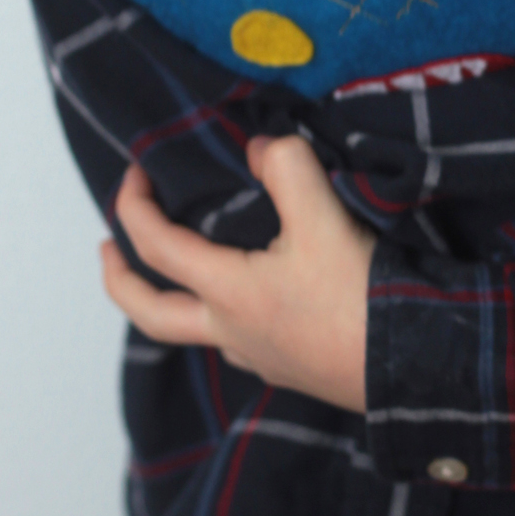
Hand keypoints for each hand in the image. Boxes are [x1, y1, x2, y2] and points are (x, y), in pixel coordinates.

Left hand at [103, 135, 375, 412]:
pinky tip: (254, 306)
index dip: (134, 208)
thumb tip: (259, 147)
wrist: (408, 364)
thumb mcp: (325, 219)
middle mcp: (231, 330)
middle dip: (119, 279)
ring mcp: (259, 356)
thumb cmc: (358, 296)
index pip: (158, 248)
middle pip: (150, 314)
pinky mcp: (292, 369)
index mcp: (228, 291)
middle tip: (106, 250)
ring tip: (185, 276)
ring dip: (176, 301)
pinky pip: (241, 344)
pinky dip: (228, 319)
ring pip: (196, 332)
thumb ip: (289, 170)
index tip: (133, 175)